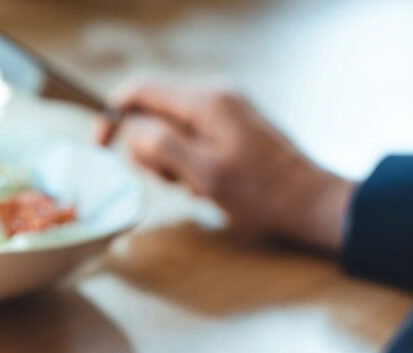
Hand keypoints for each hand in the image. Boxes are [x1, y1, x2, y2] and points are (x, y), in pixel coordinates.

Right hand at [99, 81, 354, 251]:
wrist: (311, 201)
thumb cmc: (262, 193)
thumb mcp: (205, 174)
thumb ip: (164, 145)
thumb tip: (133, 127)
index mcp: (206, 101)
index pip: (140, 89)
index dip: (112, 115)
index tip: (101, 147)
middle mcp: (214, 94)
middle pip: (152, 109)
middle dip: (147, 147)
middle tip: (170, 180)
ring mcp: (225, 107)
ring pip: (169, 125)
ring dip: (168, 158)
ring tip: (194, 185)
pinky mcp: (231, 123)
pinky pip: (190, 134)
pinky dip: (186, 158)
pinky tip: (206, 183)